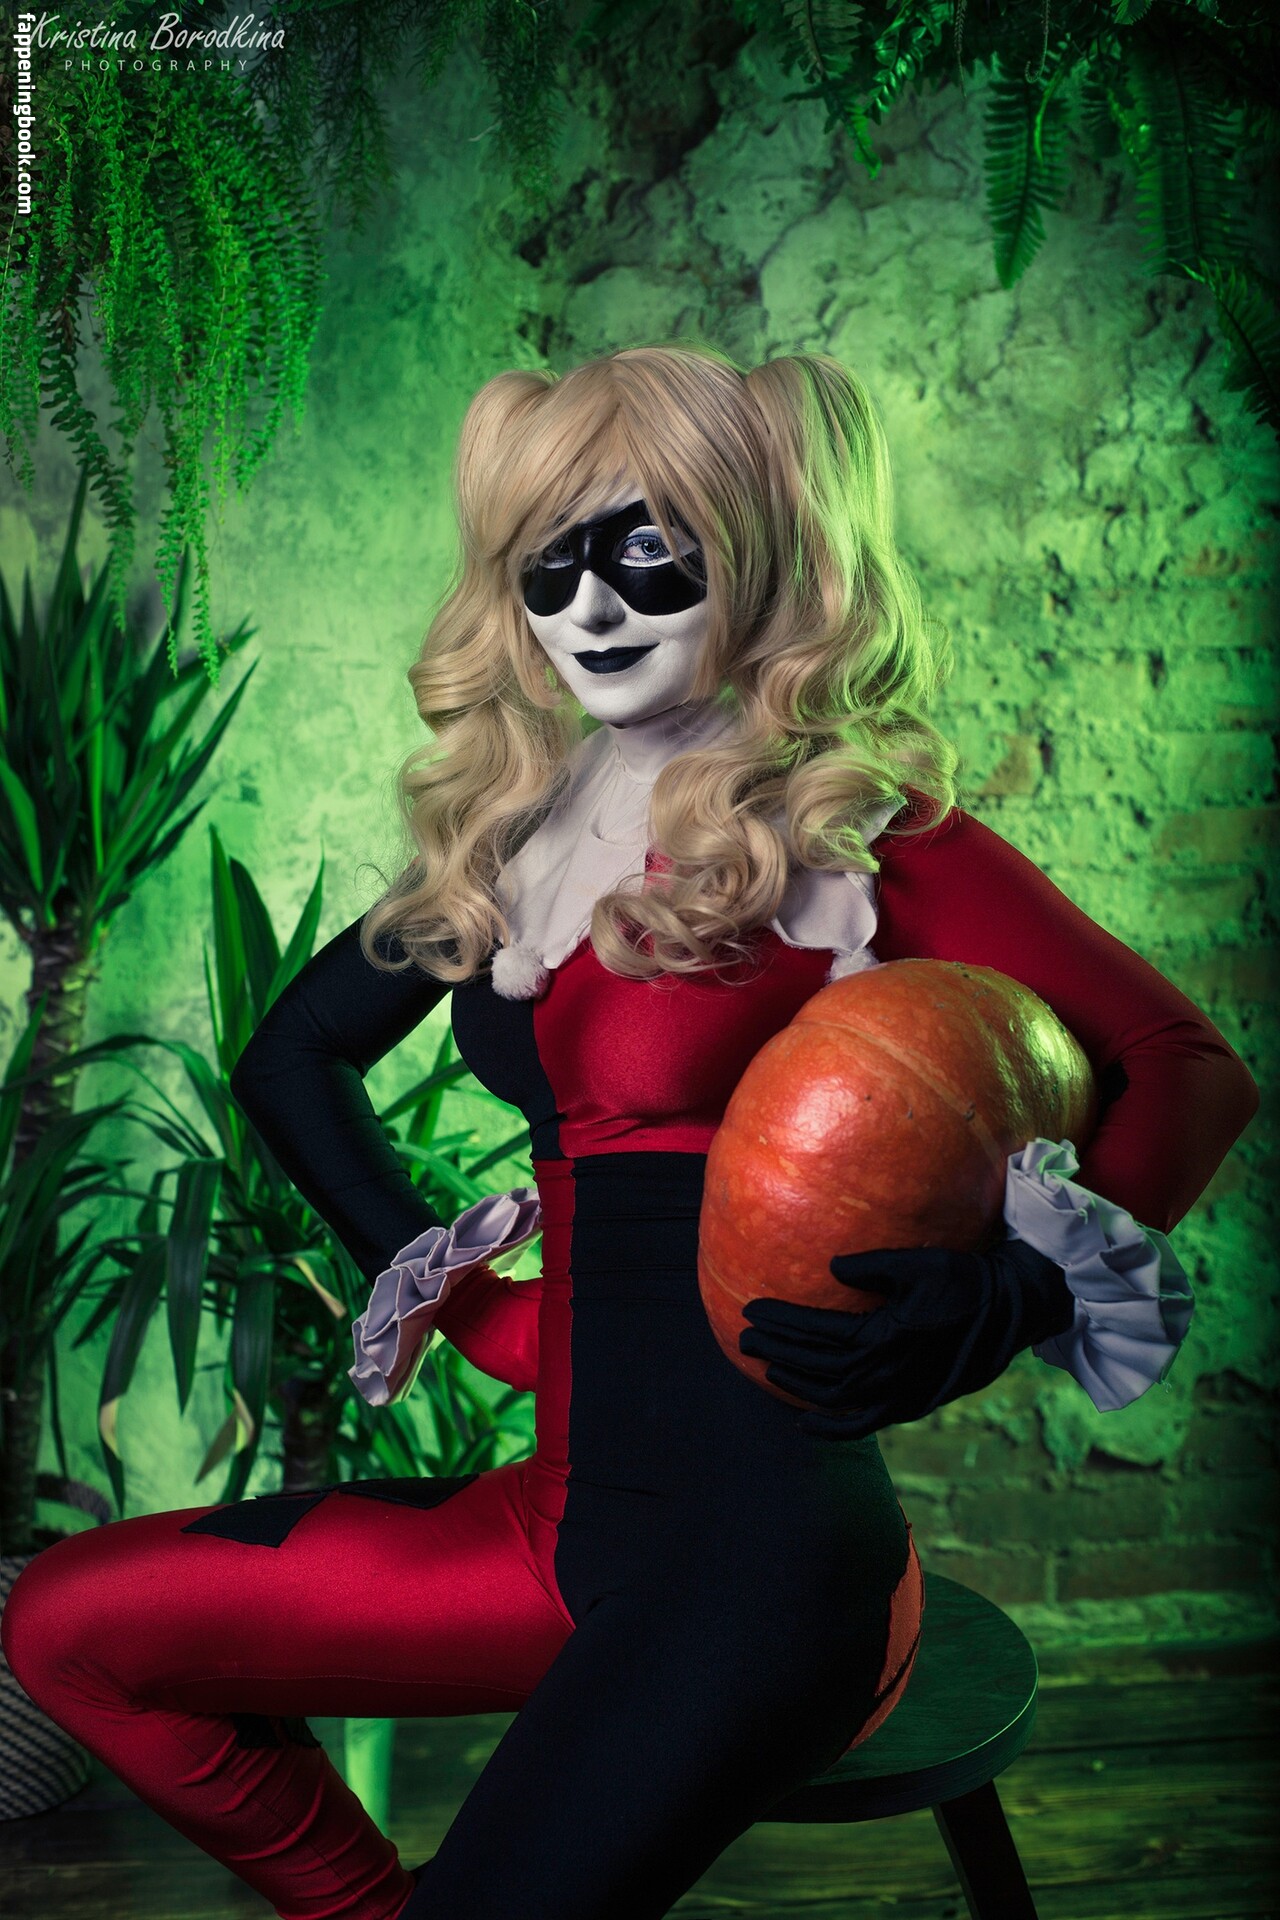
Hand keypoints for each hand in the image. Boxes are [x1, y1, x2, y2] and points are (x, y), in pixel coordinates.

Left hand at [737, 1239, 1074, 1439]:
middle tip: (744, 1338)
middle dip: (778, 1352)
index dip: (783, 1323)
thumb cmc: (963, 1280)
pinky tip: (804, 1425)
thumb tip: (831, 1267)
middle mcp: (889, 1372)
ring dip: (796, 1384)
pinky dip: (833, 1429)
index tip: (751, 1310)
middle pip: (819, 1367)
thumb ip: (872, 1266)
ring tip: (768, 1367)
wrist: (1011, 1311)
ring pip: (834, 1397)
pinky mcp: (912, 1405)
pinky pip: (864, 1424)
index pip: (821, 1333)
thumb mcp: (917, 1264)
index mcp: (887, 1336)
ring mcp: (900, 1394)